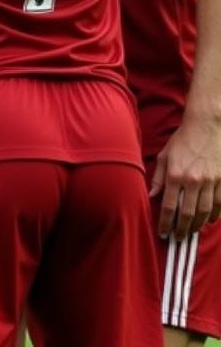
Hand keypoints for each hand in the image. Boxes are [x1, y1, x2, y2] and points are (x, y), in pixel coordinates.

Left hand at [149, 113, 220, 238]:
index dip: (165, 223)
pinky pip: (219, 205)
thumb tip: (152, 196)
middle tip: (177, 237)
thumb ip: (158, 178)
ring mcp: (211, 182)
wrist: (207, 127)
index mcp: (176, 174)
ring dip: (197, 226)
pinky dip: (214, 216)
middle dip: (181, 229)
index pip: (169, 206)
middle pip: (188, 214)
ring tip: (189, 232)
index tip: (162, 233)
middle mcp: (193, 181)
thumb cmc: (182, 140)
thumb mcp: (165, 156)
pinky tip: (207, 221)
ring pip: (205, 213)